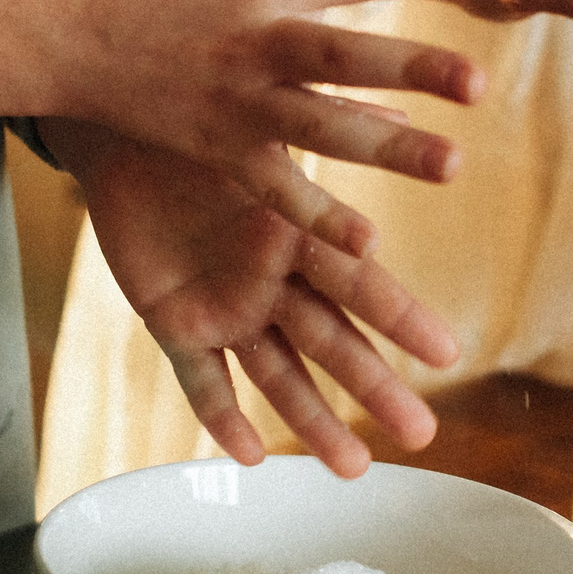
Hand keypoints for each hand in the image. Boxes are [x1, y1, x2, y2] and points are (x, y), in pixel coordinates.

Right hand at [0, 0, 519, 257]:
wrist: (40, 28)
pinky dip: (316, 217)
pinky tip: (367, 243)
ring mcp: (233, 105)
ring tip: (452, 166)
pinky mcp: (214, 148)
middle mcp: (252, 45)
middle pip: (346, 59)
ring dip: (388, 150)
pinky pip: (273, 188)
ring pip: (322, 132)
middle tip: (480, 86)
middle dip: (414, 71)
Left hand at [55, 122, 452, 475]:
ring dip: (314, 420)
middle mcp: (272, 283)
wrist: (123, 140)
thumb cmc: (198, 130)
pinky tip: (248, 455)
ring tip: (354, 468)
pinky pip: (199, 378)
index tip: (448, 355)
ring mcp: (227, 309)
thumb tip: (398, 105)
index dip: (401, 319)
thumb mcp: (262, 128)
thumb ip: (325, 124)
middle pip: (330, 343)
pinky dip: (221, 415)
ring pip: (278, 374)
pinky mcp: (174, 321)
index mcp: (297, 236)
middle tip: (420, 433)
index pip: (359, 284)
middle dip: (374, 387)